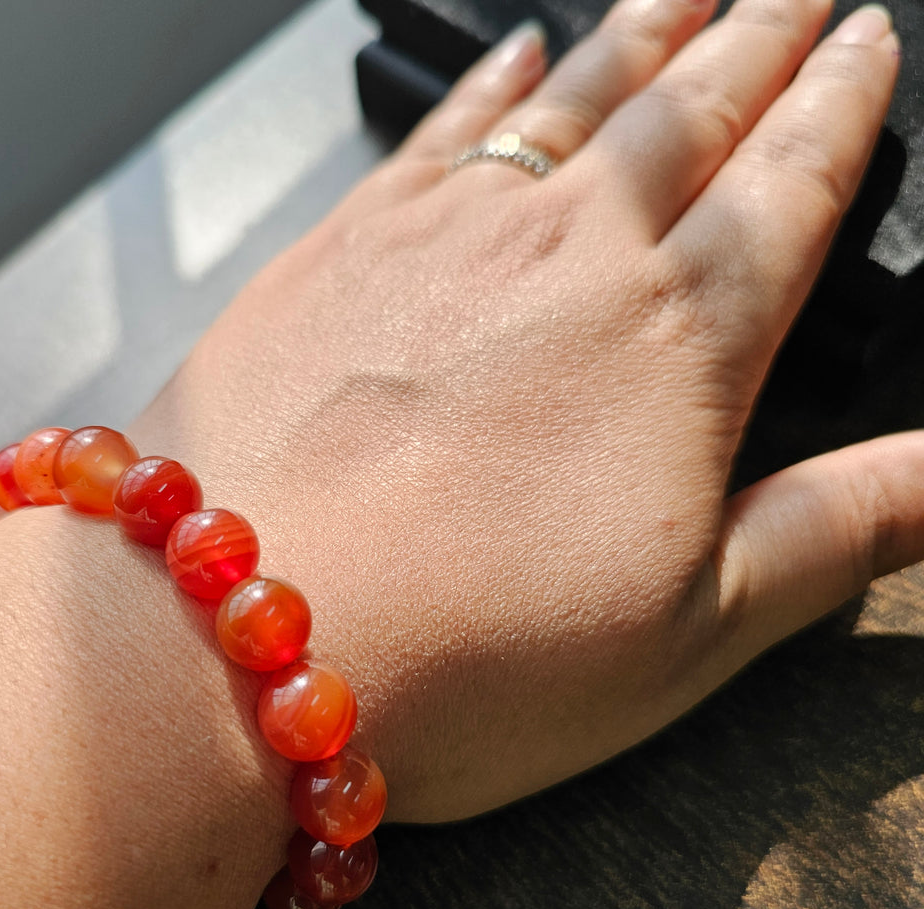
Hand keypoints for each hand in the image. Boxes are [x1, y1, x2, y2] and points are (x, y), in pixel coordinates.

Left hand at [130, 0, 913, 823]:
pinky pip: (436, 134)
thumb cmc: (468, 653)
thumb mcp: (692, 630)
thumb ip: (836, 530)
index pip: (791, 191)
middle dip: (757, 43)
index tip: (872, 48)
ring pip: (570, 105)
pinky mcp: (335, 250)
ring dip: (638, 38)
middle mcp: (566, 258)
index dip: (843, 113)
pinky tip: (516, 60)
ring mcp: (442, 241)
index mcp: (677, 343)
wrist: (241, 631)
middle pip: (689, 117)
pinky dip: (487, 86)